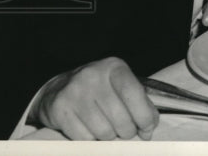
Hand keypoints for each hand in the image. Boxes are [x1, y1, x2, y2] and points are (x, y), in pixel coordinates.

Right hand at [33, 57, 156, 139]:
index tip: (147, 128)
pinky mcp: (59, 109)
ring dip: (109, 136)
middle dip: (127, 131)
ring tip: (107, 128)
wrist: (59, 89)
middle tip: (125, 131)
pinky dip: (92, 140)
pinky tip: (90, 129)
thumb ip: (141, 105)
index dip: (144, 115)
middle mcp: (93, 75)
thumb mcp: (122, 88)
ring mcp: (74, 91)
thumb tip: (148, 131)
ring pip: (103, 131)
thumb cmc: (100, 90)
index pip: (133, 93)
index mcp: (114, 67)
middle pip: (120, 117)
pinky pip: (84, 138)